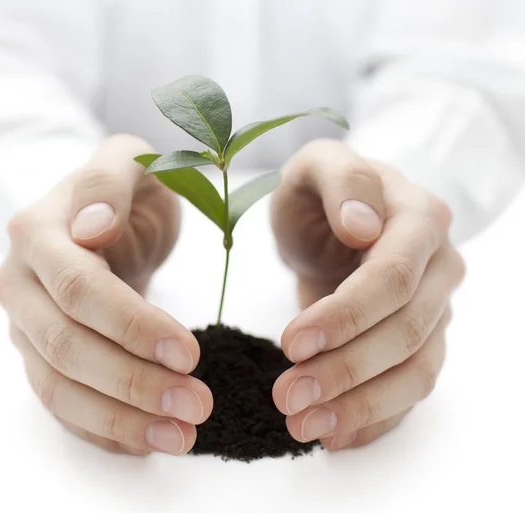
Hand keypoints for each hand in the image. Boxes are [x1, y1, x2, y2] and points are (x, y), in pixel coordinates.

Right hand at [0, 135, 212, 455]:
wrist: (105, 218)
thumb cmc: (126, 190)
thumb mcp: (128, 162)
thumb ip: (108, 182)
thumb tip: (90, 228)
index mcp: (38, 234)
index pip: (79, 291)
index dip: (131, 326)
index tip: (188, 352)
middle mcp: (20, 285)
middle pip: (67, 348)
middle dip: (133, 382)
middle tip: (196, 404)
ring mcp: (26, 326)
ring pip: (60, 387)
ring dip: (119, 419)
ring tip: (180, 436)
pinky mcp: (40, 357)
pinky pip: (62, 404)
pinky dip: (101, 429)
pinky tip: (146, 442)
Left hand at [271, 140, 464, 449]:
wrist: (334, 225)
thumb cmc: (322, 194)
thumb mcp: (317, 167)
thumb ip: (341, 181)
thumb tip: (363, 227)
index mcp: (419, 220)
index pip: (392, 279)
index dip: (345, 316)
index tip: (291, 343)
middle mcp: (438, 268)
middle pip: (404, 333)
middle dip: (345, 369)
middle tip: (286, 396)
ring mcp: (434, 309)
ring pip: (415, 371)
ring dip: (361, 405)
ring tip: (304, 425)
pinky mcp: (419, 342)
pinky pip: (410, 389)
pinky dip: (377, 417)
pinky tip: (335, 434)